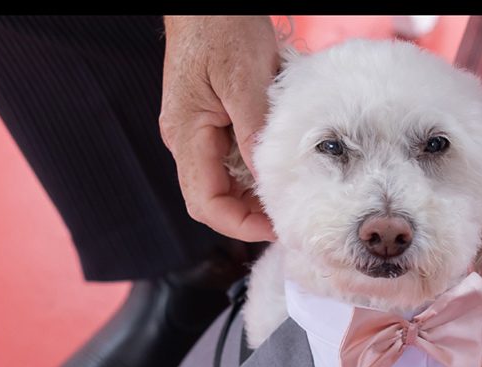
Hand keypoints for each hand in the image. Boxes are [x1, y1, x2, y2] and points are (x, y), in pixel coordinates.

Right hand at [158, 15, 280, 244]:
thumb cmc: (220, 27)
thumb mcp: (244, 81)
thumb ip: (252, 135)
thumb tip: (266, 184)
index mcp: (185, 133)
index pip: (205, 203)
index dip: (242, 225)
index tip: (280, 225)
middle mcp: (186, 138)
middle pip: (216, 200)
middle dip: (253, 215)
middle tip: (295, 212)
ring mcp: (198, 132)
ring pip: (227, 184)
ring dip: (258, 194)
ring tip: (294, 190)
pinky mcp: (212, 123)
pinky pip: (233, 161)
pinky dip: (258, 171)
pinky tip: (282, 164)